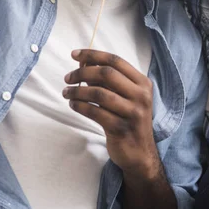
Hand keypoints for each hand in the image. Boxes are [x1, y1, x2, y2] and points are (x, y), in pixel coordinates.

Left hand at [63, 49, 160, 178]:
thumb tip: (83, 64)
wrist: (140, 154)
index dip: (93, 55)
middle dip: (82, 72)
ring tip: (66, 92)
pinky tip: (73, 105)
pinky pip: (95, 112)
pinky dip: (80, 106)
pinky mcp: (120, 128)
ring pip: (98, 93)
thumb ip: (108, 81)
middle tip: (67, 77)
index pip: (116, 61)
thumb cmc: (128, 119)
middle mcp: (141, 95)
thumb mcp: (125, 96)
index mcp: (143, 83)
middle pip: (106, 74)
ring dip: (77, 91)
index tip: (75, 55)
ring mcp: (132, 112)